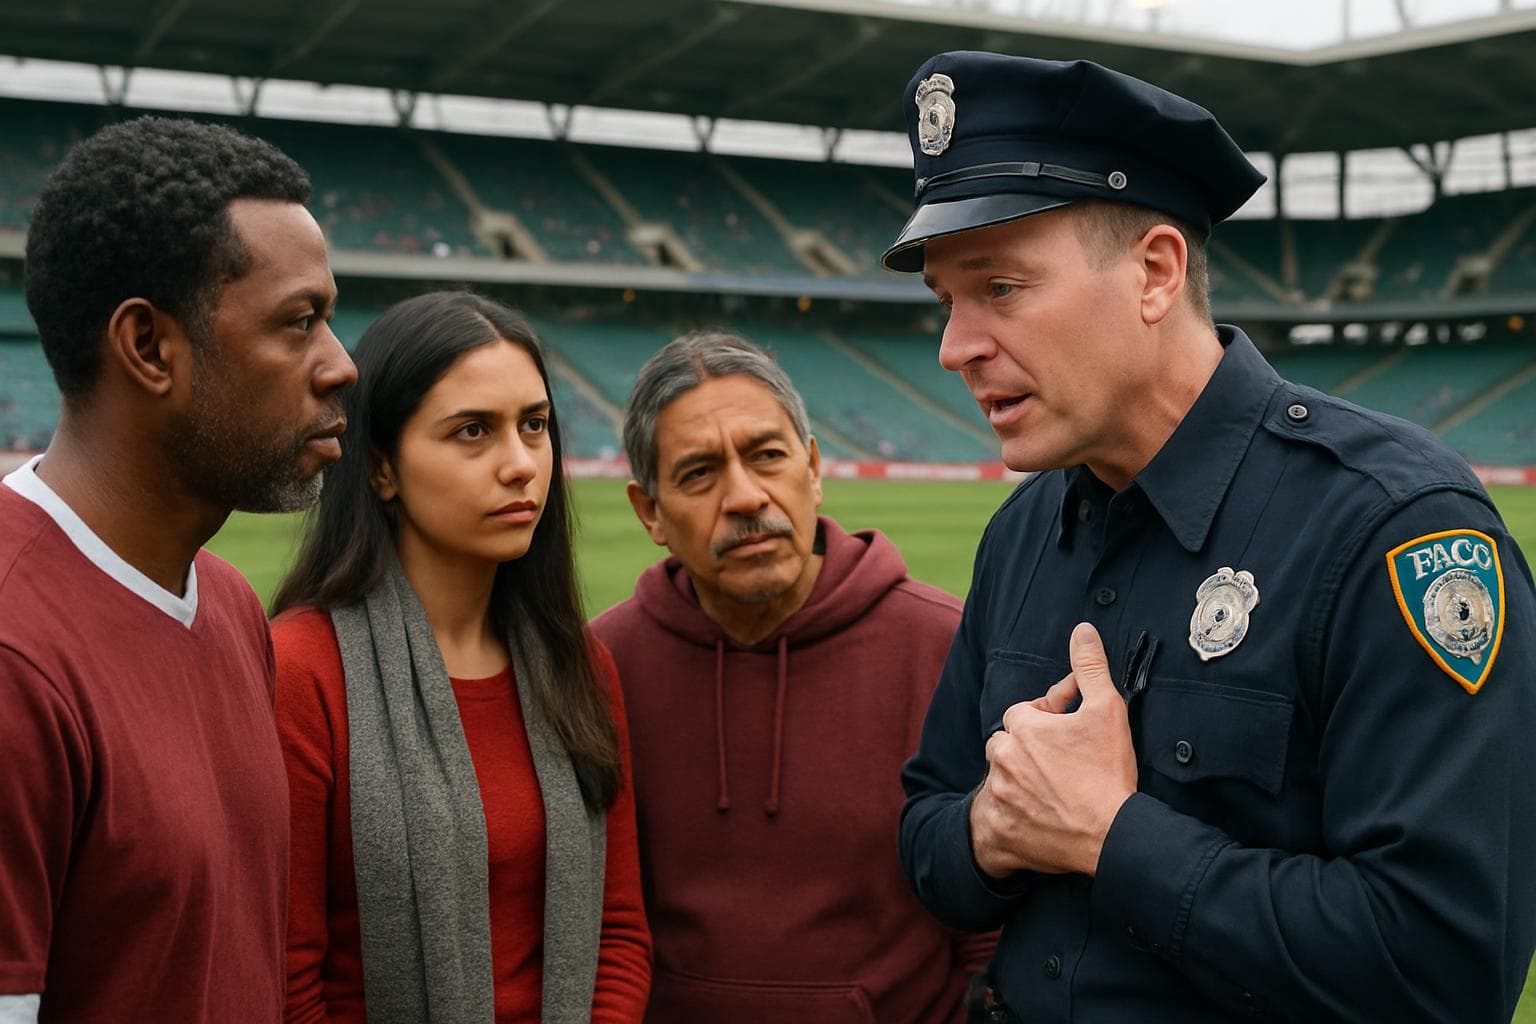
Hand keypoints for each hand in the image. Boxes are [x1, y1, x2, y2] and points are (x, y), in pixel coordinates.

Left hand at [970, 622, 1137, 877]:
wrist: (1110, 836)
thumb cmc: (1108, 772)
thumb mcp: (1107, 711)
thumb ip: (1090, 668)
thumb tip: (1083, 631)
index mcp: (1022, 728)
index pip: (1022, 714)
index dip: (1046, 722)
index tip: (1066, 734)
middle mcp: (1002, 758)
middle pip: (1007, 744)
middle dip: (1028, 749)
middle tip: (1061, 763)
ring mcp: (999, 795)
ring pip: (1002, 777)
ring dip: (1020, 779)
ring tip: (1054, 789)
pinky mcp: (1000, 827)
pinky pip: (997, 815)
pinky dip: (1012, 814)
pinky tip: (1039, 817)